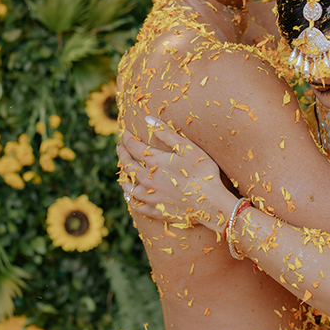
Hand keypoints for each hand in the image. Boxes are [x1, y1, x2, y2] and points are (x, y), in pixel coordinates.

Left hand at [116, 119, 236, 232]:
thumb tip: (148, 119)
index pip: (133, 146)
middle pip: (127, 165)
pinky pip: (137, 206)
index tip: (123, 132)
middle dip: (122, 154)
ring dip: (124, 178)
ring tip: (123, 174)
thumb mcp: (187, 148)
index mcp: (154, 161)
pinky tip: (132, 197)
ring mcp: (150, 197)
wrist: (210, 203)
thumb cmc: (203, 172)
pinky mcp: (156, 211)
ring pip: (129, 188)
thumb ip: (166, 133)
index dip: (126, 138)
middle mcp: (147, 179)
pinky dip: (132, 199)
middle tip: (119, 148)